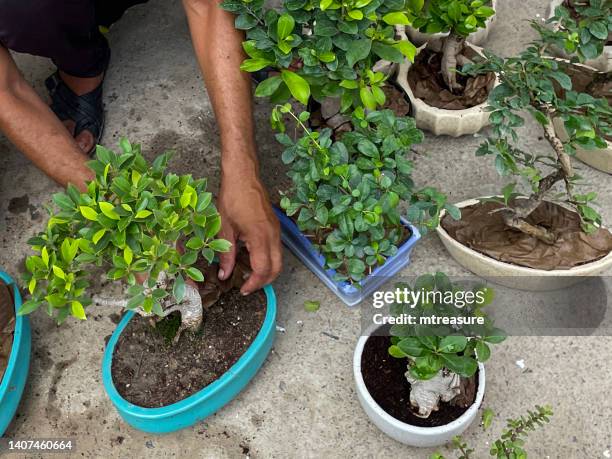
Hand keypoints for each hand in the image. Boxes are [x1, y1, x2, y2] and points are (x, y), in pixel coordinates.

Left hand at [217, 174, 281, 294]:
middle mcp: (272, 235)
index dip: (253, 283)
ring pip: (279, 259)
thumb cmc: (232, 197)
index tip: (242, 289)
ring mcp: (276, 230)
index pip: (262, 269)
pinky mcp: (276, 226)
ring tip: (249, 276)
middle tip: (248, 287)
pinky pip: (277, 249)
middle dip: (264, 282)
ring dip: (267, 271)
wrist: (243, 176)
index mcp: (259, 236)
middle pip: (277, 268)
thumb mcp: (224, 227)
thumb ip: (226, 254)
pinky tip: (253, 259)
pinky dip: (269, 259)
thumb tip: (224, 274)